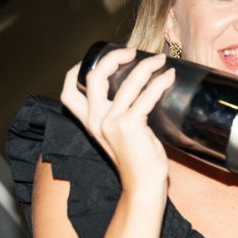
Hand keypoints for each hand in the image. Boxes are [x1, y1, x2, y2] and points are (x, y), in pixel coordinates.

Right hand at [59, 48, 173, 194]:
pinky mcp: (130, 125)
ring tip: (161, 60)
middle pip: (94, 77)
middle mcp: (96, 120)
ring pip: (126, 83)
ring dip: (146, 67)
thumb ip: (119, 115)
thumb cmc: (137, 160)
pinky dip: (159, 83)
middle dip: (113, 58)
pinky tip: (169, 77)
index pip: (68, 93)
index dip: (76, 72)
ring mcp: (111, 122)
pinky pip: (146, 96)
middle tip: (132, 52)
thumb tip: (137, 91)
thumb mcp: (118, 135)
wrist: (142, 185)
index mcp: (89, 123)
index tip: (96, 58)